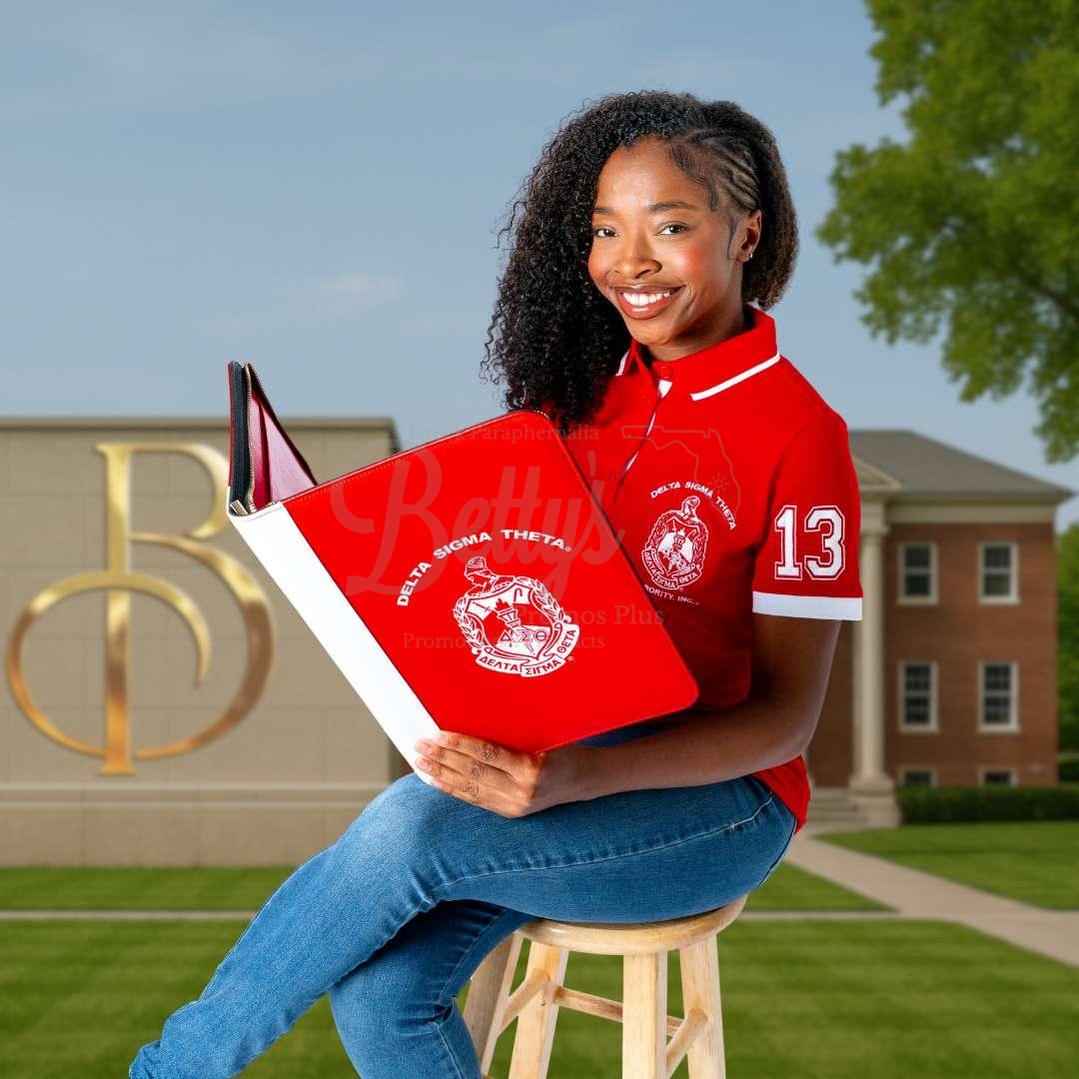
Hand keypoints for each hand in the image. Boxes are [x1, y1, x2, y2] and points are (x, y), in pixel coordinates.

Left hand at [413, 731, 587, 816]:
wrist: (585, 779)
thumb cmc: (564, 747)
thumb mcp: (544, 736)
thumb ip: (512, 734)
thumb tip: (471, 718)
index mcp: (532, 768)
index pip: (488, 755)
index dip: (461, 745)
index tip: (439, 734)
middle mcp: (522, 791)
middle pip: (474, 773)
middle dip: (444, 759)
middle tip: (421, 746)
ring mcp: (516, 806)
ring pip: (471, 789)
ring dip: (442, 775)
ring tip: (421, 763)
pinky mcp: (511, 813)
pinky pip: (477, 800)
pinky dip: (454, 789)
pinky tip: (436, 780)